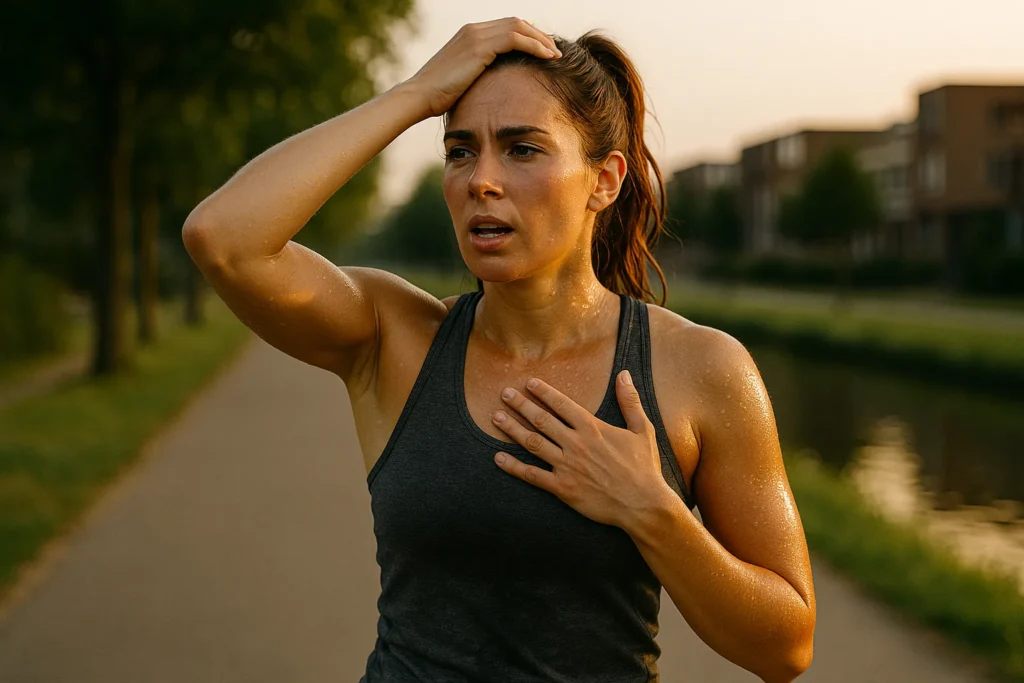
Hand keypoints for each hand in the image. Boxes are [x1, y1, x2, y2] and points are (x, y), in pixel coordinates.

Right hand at [403, 17, 561, 118]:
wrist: (420, 97)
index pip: (507, 27)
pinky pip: (516, 38)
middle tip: (554, 50)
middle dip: (538, 35)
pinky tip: (547, 57)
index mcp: (469, 35)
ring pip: (519, 27)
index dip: (528, 36)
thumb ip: (479, 74)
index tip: (542, 50)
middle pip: (516, 23)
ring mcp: (476, 36)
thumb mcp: (462, 80)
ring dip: (541, 39)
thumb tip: (497, 86)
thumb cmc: (438, 96)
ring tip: (556, 54)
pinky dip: (535, 45)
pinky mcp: (480, 47)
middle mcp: (473, 29)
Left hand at [490, 370, 675, 528]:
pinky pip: (532, 475)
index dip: (543, 392)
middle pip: (541, 420)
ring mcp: (566, 466)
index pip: (562, 404)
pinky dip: (514, 466)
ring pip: (532, 443)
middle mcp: (575, 444)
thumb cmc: (644, 467)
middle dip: (520, 405)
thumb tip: (624, 374)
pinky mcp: (562, 488)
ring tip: (496, 417)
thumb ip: (630, 401)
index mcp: (592, 428)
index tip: (528, 383)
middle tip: (504, 393)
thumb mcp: (642, 430)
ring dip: (512, 429)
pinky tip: (498, 458)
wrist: (642, 504)